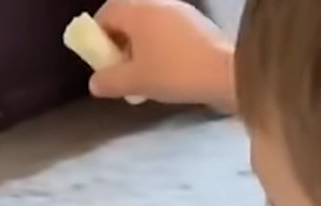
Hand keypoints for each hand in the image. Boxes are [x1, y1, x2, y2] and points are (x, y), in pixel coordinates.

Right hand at [91, 0, 235, 112]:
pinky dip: (158, 47)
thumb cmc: (175, 73)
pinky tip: (166, 71)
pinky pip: (167, 31)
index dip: (96, 38)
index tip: (99, 62)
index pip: (105, 14)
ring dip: (139, 47)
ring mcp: (179, 10)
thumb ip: (110, 81)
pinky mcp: (196, 23)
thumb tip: (94, 83)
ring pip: (148, 26)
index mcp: (137, 10)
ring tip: (143, 75)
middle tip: (120, 71)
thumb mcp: (136, 81)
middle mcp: (156, 2)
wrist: (225, 72)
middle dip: (119, 43)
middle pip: (127, 18)